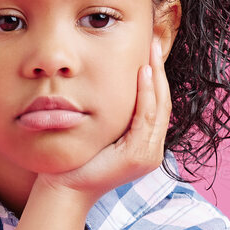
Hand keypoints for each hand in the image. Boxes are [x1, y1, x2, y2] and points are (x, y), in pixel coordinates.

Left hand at [33, 35, 172, 209]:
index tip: (150, 51)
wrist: (65, 187)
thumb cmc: (78, 159)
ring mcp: (148, 155)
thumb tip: (114, 84)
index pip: (157, 106)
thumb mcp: (101, 132)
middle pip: (163, 103)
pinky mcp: (138, 156)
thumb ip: (115, 116)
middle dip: (160, 71)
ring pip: (159, 108)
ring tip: (151, 52)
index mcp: (145, 145)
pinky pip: (146, 117)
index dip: (157, 77)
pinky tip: (143, 73)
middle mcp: (152, 151)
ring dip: (156, 78)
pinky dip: (146, 94)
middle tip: (153, 43)